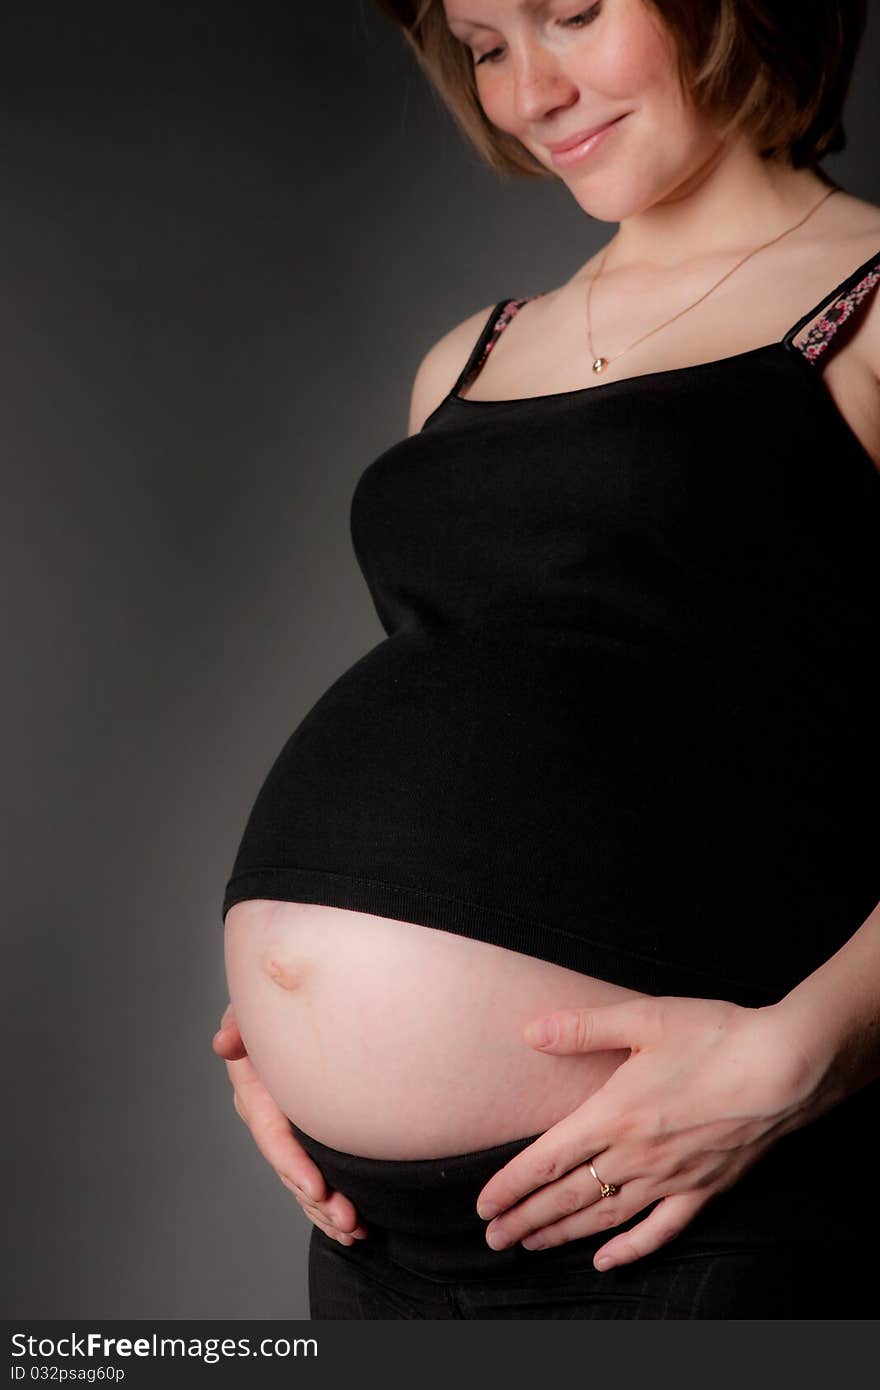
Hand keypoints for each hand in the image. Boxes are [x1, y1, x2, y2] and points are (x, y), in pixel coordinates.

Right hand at [212, 1002, 367, 1245]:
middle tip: (350, 1220)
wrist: (291, 1010)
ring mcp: (285, 1130)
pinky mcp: (304, 1136)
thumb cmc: (272, 1007)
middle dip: (317, 1199)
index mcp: (255, 1090)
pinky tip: (354, 1226)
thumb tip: (224, 1043)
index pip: (273, 1133)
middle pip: (290, 1167)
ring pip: (302, 1181)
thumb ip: (241, 1025)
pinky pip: (312, 1177)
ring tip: (356, 1230)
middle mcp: (266, 1117)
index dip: (292, 1163)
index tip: (317, 1188)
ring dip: (326, 1210)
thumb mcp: (254, 1009)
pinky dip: (329, 1204)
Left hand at [474, 995, 818, 1271]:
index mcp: (613, 1114)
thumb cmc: (714, 1036)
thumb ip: (582, 1028)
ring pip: (604, 1216)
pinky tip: (606, 1261)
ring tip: (531, 1245)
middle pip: (567, 1195)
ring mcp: (670, 1178)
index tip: (484, 1206)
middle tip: (493, 1239)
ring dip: (563, 1234)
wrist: (784, 1067)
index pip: (547, 1159)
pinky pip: (659, 1230)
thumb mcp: (642, 1017)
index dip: (511, 1185)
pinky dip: (629, 1249)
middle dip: (525, 1219)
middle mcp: (635, 1154)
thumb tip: (529, 1031)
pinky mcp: (703, 1189)